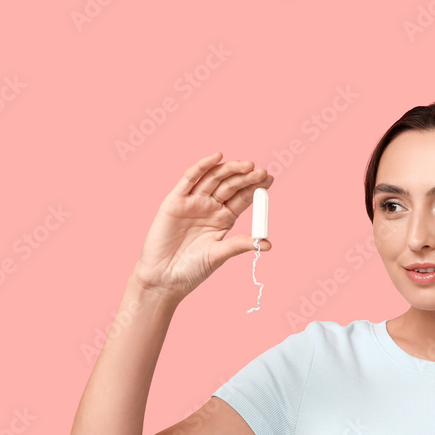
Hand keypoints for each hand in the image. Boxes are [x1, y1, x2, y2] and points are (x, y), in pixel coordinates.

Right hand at [132, 152, 273, 301]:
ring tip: (248, 166)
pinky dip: (202, 166)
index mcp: (223, 219)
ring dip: (230, 170)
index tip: (270, 179)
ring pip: (213, 179)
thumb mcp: (219, 255)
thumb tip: (268, 243)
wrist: (164, 278)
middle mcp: (209, 207)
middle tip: (261, 172)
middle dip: (246, 177)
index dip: (256, 188)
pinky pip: (189, 179)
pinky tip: (217, 157)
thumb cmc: (191, 269)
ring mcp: (192, 202)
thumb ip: (240, 244)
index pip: (242, 198)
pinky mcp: (175, 200)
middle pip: (230, 185)